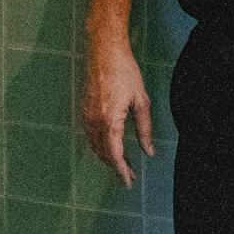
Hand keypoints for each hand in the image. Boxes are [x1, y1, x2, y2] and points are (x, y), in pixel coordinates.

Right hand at [81, 32, 152, 188]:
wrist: (105, 51)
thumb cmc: (125, 73)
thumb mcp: (141, 101)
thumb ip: (144, 129)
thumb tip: (148, 151)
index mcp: (110, 120)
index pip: (114, 154)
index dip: (121, 171)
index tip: (128, 182)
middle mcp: (95, 121)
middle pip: (103, 153)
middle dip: (116, 166)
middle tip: (131, 174)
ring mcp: (87, 115)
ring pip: (95, 145)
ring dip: (107, 157)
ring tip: (122, 163)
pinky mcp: (85, 109)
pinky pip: (90, 135)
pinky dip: (100, 145)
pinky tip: (109, 145)